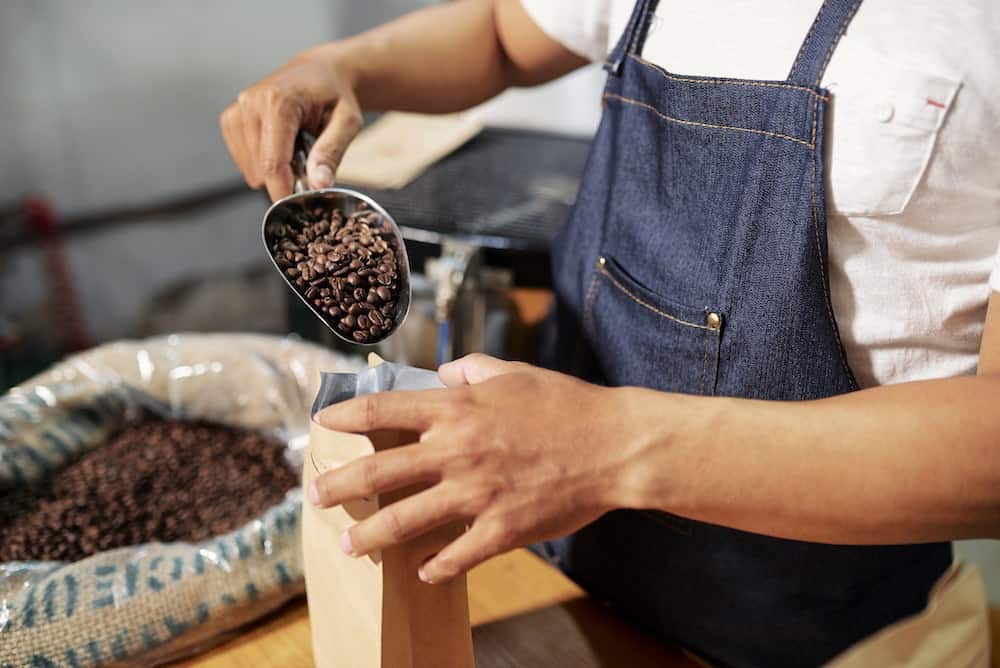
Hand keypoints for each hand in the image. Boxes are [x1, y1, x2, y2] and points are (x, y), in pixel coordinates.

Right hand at [220, 46, 363, 200]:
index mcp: (279, 102)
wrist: (320, 71)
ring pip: (249, 165)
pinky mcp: (232, 117)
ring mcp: (238, 109)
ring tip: (296, 150)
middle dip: (283, 179)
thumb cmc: (335, 95)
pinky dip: (260, 162)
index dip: (282, 191)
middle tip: (308, 169)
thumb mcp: (347, 121)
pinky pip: (241, 157)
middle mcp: (252, 103)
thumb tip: (318, 183)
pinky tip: (280, 148)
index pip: (273, 161)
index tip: (295, 208)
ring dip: (272, 169)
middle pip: (260, 167)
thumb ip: (332, 151)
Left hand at [310, 354, 640, 583]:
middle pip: (376, 472)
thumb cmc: (566, 404)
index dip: (343, 416)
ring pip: (403, 521)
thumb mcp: (514, 372)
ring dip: (369, 537)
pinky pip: (455, 556)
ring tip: (350, 546)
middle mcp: (455, 450)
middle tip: (315, 496)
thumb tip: (445, 370)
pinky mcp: (500, 528)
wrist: (614, 445)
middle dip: (337, 487)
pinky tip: (423, 571)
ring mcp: (475, 493)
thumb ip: (472, 368)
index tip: (321, 423)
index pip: (382, 410)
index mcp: (456, 408)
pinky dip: (435, 567)